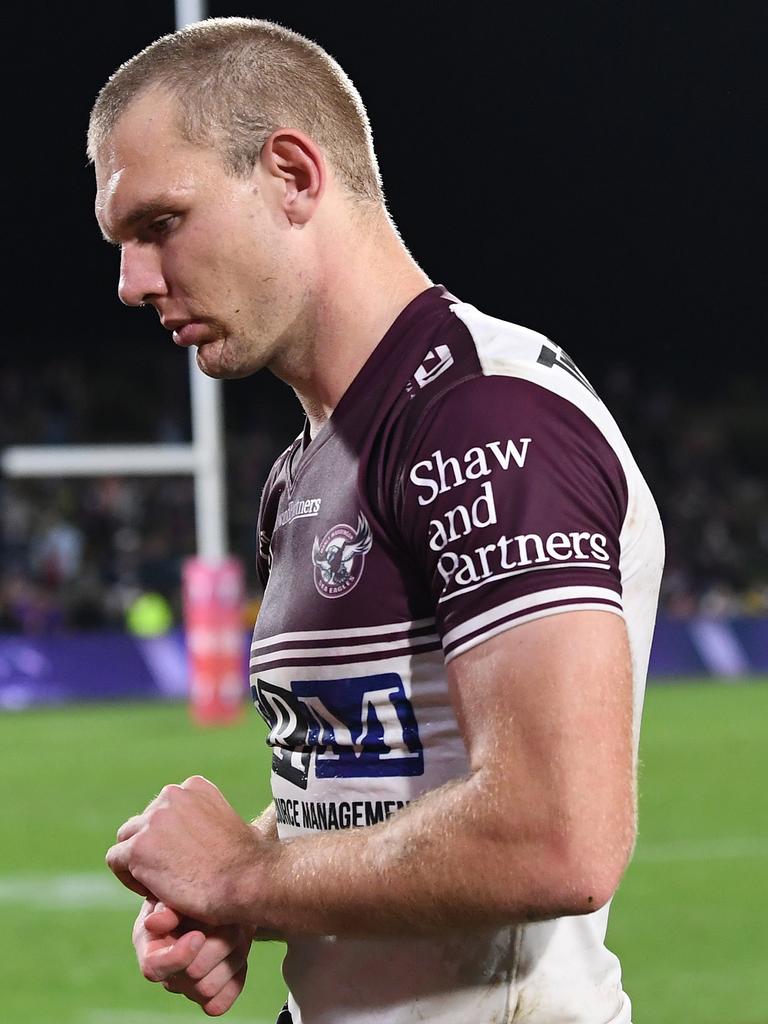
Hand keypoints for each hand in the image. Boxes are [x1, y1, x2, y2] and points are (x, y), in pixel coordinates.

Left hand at [106, 775, 271, 923]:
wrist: (246, 881)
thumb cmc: (247, 863)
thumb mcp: (233, 824)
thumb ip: (209, 819)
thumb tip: (204, 831)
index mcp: (194, 786)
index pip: (164, 807)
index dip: (169, 836)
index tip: (183, 858)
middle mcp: (172, 794)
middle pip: (144, 821)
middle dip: (152, 847)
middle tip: (170, 874)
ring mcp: (153, 820)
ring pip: (127, 838)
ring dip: (138, 860)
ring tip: (160, 884)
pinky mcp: (138, 848)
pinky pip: (116, 859)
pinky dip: (128, 878)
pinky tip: (153, 891)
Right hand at [135, 899, 250, 1015]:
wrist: (226, 904)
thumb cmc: (198, 893)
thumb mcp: (180, 893)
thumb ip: (168, 907)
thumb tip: (153, 924)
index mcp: (151, 947)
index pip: (153, 968)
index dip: (178, 956)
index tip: (199, 935)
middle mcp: (166, 973)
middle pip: (190, 976)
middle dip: (214, 945)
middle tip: (225, 920)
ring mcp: (188, 988)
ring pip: (208, 988)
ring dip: (228, 955)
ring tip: (234, 930)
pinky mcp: (209, 997)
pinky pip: (219, 1003)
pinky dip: (234, 977)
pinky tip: (237, 952)